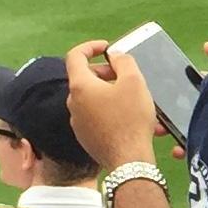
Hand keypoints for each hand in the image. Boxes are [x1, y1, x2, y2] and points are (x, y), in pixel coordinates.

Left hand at [65, 40, 159, 169]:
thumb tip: (115, 55)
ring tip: (132, 97)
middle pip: (86, 78)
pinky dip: (109, 110)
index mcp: (80, 86)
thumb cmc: (131, 119)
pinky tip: (128, 117)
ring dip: (109, 92)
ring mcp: (78, 121)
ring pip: (92, 98)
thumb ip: (124, 61)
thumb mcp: (134, 82)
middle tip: (126, 75)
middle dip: (106, 71)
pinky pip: (95, 116)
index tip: (107, 48)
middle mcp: (73, 102)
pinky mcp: (85, 137)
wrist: (128, 160)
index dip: (90, 47)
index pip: (75, 56)